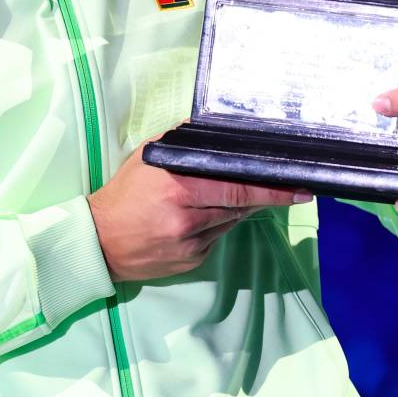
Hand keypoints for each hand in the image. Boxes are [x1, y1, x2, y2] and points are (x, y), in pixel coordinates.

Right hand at [86, 134, 312, 281]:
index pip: (237, 188)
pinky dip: (217, 225)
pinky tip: (200, 217)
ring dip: (236, 208)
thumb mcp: (150, 159)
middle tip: (292, 188)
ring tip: (218, 195)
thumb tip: (217, 135)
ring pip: (231, 222)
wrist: (97, 242)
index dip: (272, 190)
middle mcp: (188, 218)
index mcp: (179, 188)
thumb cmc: (124, 193)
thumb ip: (184, 147)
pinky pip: (217, 238)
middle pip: (239, 206)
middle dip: (266, 196)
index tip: (300, 187)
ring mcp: (191, 244)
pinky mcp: (192, 261)